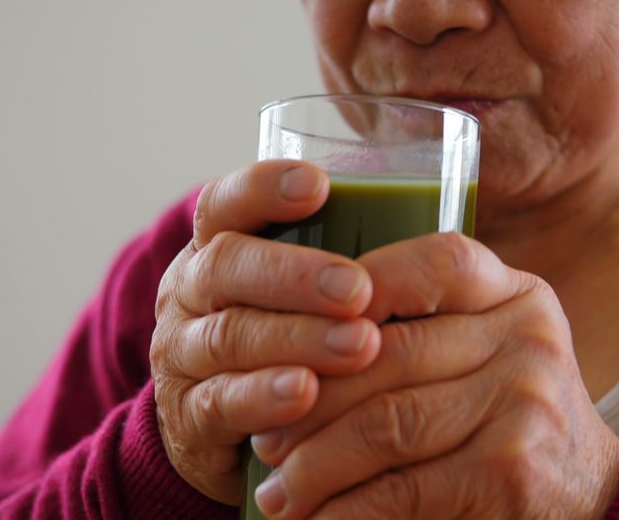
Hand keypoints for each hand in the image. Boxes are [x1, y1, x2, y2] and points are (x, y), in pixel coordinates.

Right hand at [149, 160, 382, 504]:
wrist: (228, 435)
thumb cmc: (286, 340)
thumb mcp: (298, 294)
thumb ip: (342, 258)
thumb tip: (437, 218)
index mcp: (214, 249)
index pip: (223, 204)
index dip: (263, 189)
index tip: (317, 184)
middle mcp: (188, 294)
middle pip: (225, 266)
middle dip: (294, 274)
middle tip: (359, 289)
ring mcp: (181, 356)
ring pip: (229, 336)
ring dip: (297, 338)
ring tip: (359, 345)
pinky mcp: (188, 418)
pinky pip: (221, 402)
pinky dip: (264, 397)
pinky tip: (306, 394)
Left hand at [249, 233, 618, 518]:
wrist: (589, 497)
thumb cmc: (510, 417)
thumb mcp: (487, 350)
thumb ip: (422, 326)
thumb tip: (297, 330)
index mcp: (515, 295)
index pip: (430, 263)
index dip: (351, 290)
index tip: (291, 334)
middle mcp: (527, 337)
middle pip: (388, 353)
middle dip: (308, 400)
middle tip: (265, 438)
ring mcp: (524, 403)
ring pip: (384, 424)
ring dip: (315, 464)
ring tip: (279, 488)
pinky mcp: (511, 472)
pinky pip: (401, 488)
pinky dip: (346, 511)